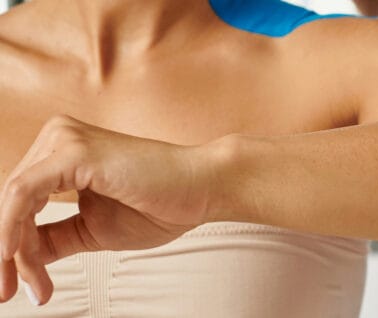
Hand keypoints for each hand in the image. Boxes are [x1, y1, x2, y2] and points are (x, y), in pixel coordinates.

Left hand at [0, 115, 213, 304]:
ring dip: (12, 250)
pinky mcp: (73, 152)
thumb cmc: (160, 205)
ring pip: (10, 200)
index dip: (10, 246)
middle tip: (7, 291)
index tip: (14, 284)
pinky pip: (22, 193)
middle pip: (8, 202)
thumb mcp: (92, 230)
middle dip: (6, 253)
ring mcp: (63, 140)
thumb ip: (53, 239)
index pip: (18, 202)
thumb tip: (18, 260)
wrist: (203, 190)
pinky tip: (14, 255)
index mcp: (61, 152)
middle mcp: (57, 138)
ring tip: (30, 285)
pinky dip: (12, 227)